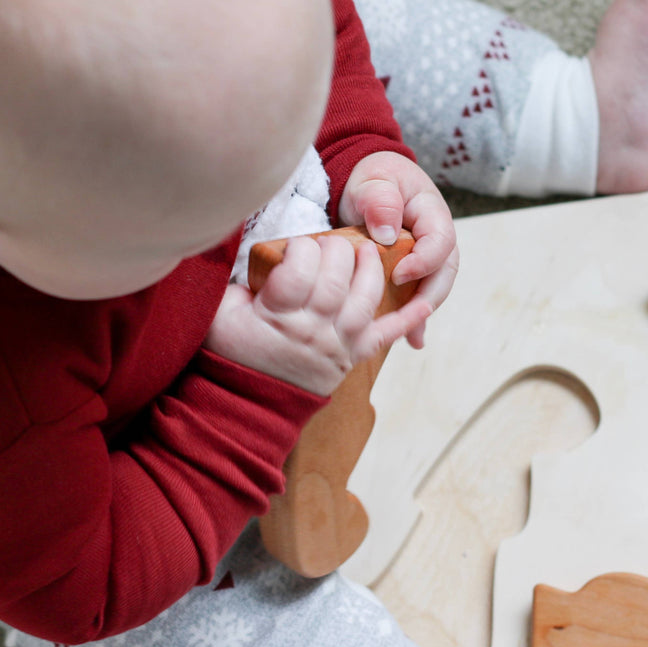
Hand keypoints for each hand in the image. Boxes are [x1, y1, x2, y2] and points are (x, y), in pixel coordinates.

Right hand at [205, 233, 431, 395]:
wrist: (247, 405)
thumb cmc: (232, 354)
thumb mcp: (221, 314)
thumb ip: (235, 283)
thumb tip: (254, 250)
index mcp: (279, 316)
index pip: (301, 269)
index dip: (302, 248)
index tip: (297, 244)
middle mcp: (315, 330)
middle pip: (337, 279)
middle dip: (338, 250)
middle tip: (332, 241)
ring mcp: (339, 343)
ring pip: (365, 299)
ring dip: (371, 270)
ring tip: (369, 250)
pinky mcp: (353, 356)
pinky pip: (385, 337)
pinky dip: (408, 320)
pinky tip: (426, 303)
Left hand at [340, 151, 457, 348]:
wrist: (368, 180)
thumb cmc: (372, 177)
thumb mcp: (372, 180)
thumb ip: (380, 200)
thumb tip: (387, 232)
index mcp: (432, 213)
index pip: (441, 241)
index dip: (424, 261)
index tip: (397, 274)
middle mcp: (436, 237)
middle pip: (445, 271)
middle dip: (429, 296)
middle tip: (408, 315)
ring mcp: (428, 255)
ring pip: (434, 287)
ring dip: (423, 312)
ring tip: (409, 336)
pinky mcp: (414, 270)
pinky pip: (419, 294)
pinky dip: (415, 317)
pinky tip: (411, 340)